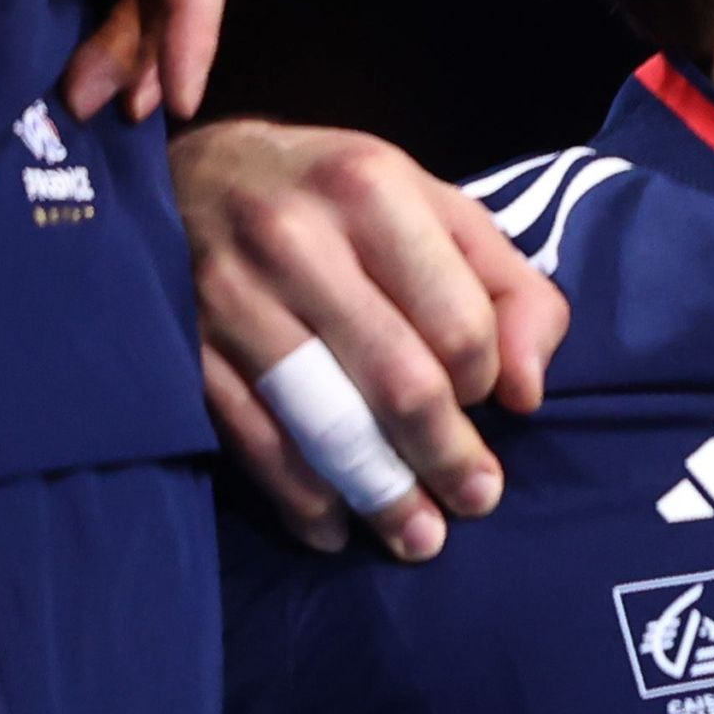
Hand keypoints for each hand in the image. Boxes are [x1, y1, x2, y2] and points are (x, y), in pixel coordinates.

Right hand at [176, 118, 567, 558]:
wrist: (189, 176)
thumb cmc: (337, 201)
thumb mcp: (436, 208)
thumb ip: (509, 288)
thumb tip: (527, 394)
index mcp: (372, 191)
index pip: (459, 323)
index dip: (486, 380)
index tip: (489, 402)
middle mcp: (295, 240)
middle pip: (398, 381)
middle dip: (447, 458)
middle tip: (476, 501)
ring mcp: (230, 297)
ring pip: (324, 424)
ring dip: (379, 494)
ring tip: (417, 537)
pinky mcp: (185, 348)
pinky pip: (254, 442)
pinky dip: (299, 498)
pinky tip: (333, 527)